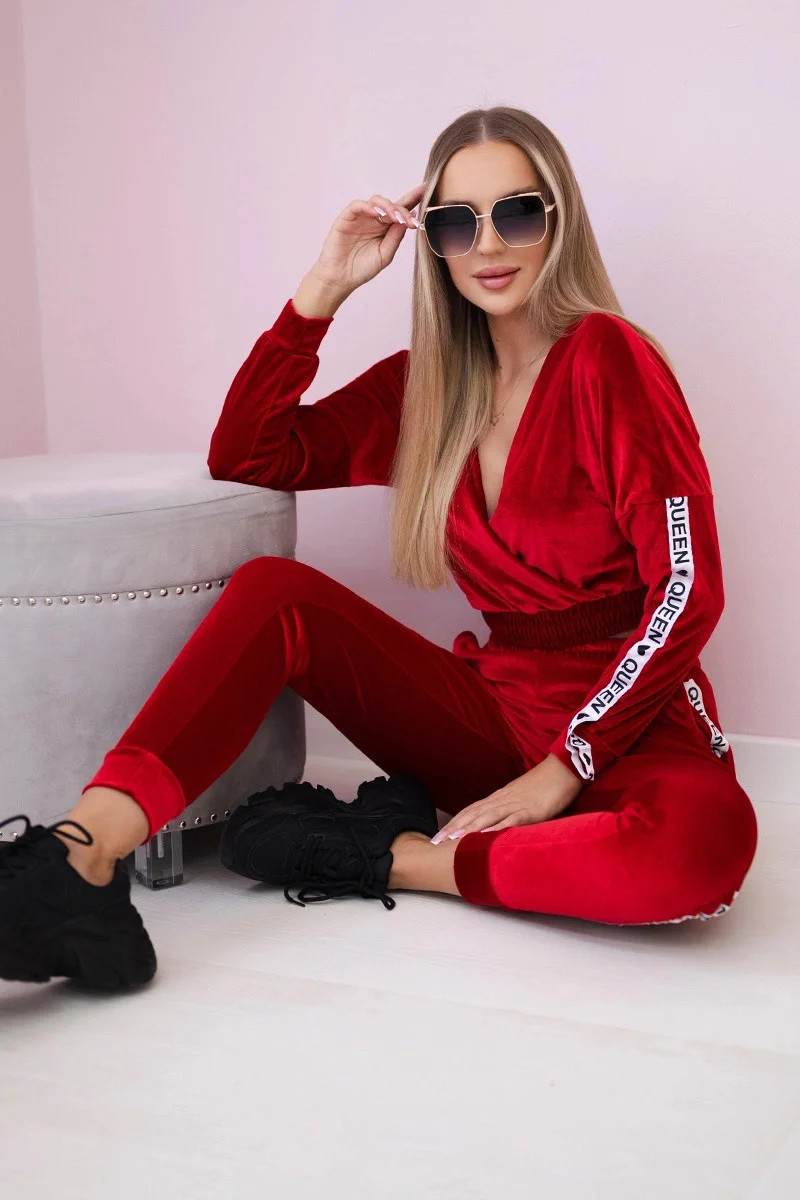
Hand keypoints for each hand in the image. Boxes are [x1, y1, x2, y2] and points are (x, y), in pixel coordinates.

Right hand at [312, 182, 426, 296]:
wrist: (340, 279)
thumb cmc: (362, 269)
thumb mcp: (385, 254)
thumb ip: (395, 237)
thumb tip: (408, 219)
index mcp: (385, 228)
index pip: (400, 210)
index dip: (413, 199)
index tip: (426, 190)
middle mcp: (374, 219)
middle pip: (391, 204)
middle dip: (403, 210)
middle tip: (411, 220)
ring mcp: (360, 217)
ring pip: (376, 201)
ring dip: (388, 207)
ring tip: (395, 217)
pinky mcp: (346, 218)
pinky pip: (358, 205)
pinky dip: (368, 206)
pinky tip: (377, 213)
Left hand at [431, 754, 584, 842]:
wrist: (564, 769)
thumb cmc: (545, 785)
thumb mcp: (522, 799)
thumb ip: (509, 811)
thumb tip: (497, 826)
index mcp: (499, 798)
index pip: (471, 811)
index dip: (454, 823)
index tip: (438, 836)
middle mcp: (502, 800)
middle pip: (472, 815)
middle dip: (453, 828)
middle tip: (435, 841)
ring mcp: (515, 805)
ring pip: (486, 817)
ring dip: (467, 829)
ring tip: (451, 840)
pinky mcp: (531, 810)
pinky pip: (511, 820)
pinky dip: (496, 829)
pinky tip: (485, 836)